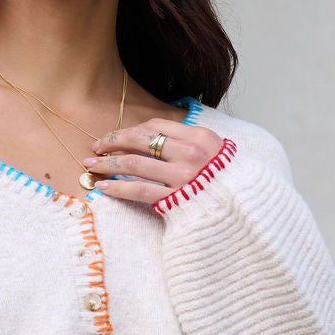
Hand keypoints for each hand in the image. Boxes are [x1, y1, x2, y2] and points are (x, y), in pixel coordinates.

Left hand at [82, 118, 225, 204]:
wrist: (242, 209)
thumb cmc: (225, 181)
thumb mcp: (214, 151)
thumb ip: (189, 141)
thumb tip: (156, 135)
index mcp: (199, 136)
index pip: (155, 125)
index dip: (130, 129)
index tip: (114, 137)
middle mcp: (189, 153)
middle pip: (140, 139)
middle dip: (112, 141)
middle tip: (95, 147)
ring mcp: (181, 176)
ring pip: (134, 164)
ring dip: (108, 163)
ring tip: (93, 166)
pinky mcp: (174, 199)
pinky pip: (138, 189)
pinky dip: (117, 187)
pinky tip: (103, 187)